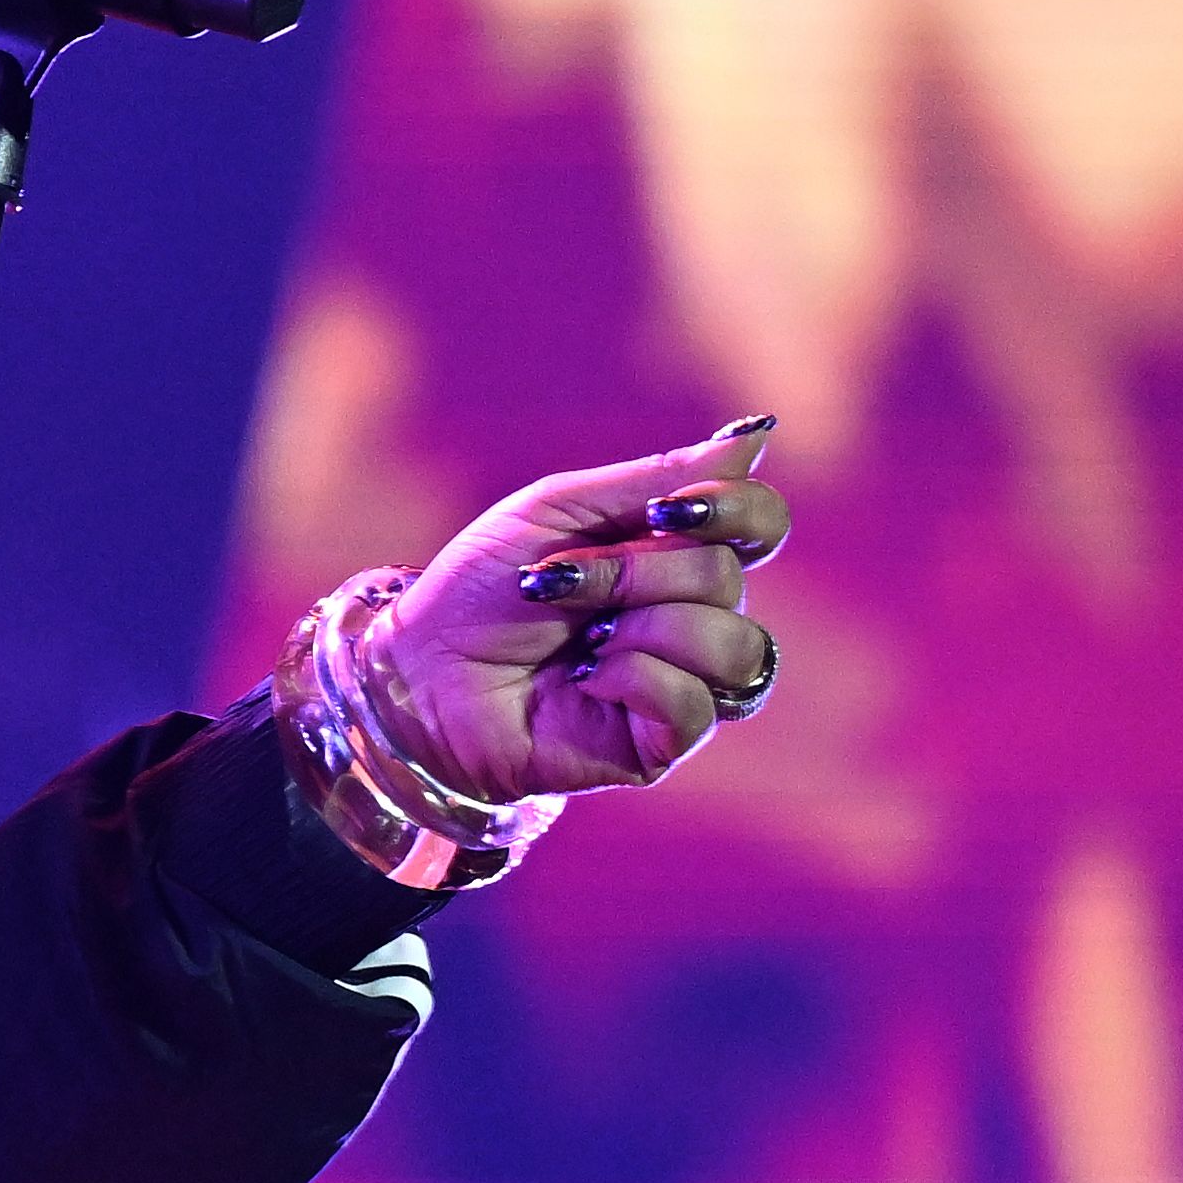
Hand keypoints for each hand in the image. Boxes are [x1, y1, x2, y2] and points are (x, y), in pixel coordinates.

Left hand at [370, 419, 790, 804]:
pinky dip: (633, 680)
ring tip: (581, 639)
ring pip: (733, 645)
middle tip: (559, 583)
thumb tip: (756, 438)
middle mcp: (693, 617)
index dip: (737, 510)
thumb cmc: (482, 588)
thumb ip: (655, 477)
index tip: (669, 509)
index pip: (761, 525)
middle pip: (726, 579)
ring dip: (641, 628)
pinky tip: (585, 681)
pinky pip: (696, 705)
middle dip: (634, 572)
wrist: (421, 669)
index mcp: (676, 555)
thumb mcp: (558, 510)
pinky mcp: (663, 743)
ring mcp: (684, 682)